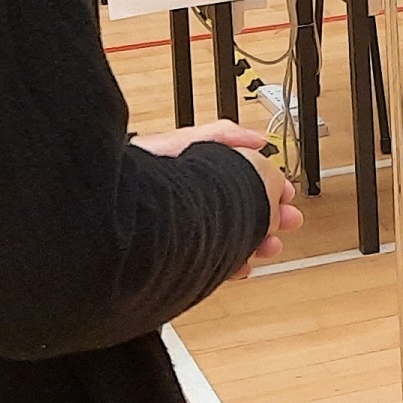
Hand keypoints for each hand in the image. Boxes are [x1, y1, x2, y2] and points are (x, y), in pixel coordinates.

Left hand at [133, 122, 304, 275]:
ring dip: (255, 241)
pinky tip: (240, 266)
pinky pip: (212, 262)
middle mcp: (194, 203)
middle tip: (287, 221)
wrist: (114, 208)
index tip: (285, 194)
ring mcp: (187, 229)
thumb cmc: (143, 170)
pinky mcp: (178, 255)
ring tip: (269, 246)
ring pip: (231, 236)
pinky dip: (230, 264)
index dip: (266, 186)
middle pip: (240, 209)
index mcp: (198, 175)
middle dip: (268, 215)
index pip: (240, 180)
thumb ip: (224, 137)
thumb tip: (258, 141)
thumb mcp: (190, 142)